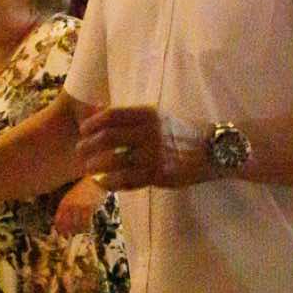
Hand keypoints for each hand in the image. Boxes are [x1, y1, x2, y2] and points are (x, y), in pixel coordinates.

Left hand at [52, 177, 107, 235]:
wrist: (97, 182)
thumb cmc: (84, 190)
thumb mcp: (72, 197)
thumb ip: (67, 208)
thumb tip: (64, 222)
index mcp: (64, 203)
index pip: (58, 220)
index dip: (60, 230)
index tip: (63, 235)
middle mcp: (70, 205)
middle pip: (67, 225)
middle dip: (69, 232)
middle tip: (73, 235)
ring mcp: (79, 206)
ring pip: (77, 225)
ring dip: (79, 231)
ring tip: (82, 231)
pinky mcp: (88, 207)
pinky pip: (86, 223)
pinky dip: (87, 228)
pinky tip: (89, 229)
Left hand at [77, 105, 210, 189]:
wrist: (212, 150)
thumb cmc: (179, 133)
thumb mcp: (157, 117)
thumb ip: (130, 116)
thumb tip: (98, 110)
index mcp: (148, 114)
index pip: (111, 116)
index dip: (91, 124)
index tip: (82, 131)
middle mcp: (150, 132)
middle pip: (107, 138)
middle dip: (87, 146)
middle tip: (79, 152)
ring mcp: (155, 155)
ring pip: (114, 162)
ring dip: (95, 166)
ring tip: (89, 169)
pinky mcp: (159, 175)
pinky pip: (127, 180)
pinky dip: (110, 182)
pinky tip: (103, 182)